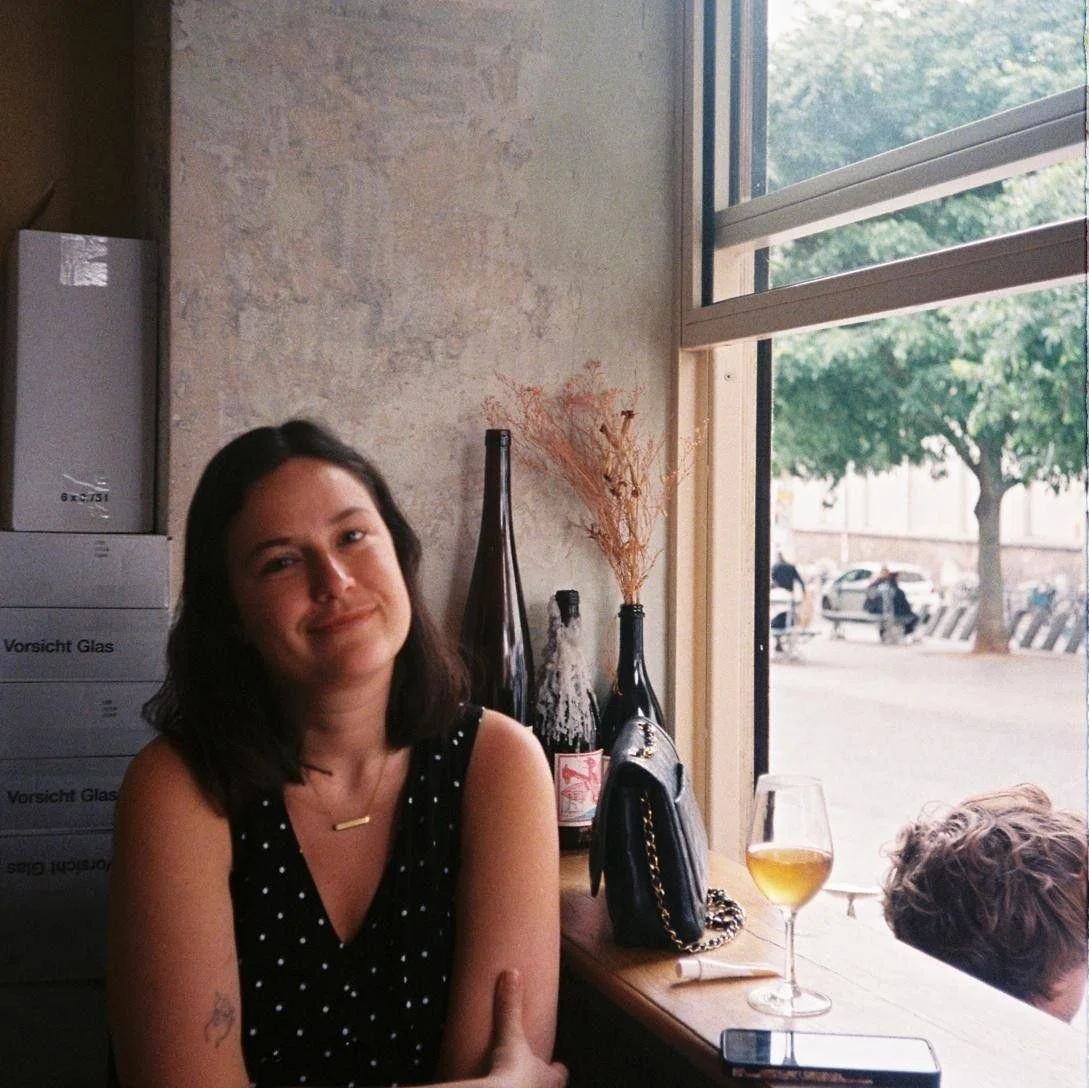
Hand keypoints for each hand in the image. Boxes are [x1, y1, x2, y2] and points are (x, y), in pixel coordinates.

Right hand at [486, 970, 567, 1087]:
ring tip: (513, 1084)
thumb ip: (510, 1007)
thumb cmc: (514, 1074)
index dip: (556, 1069)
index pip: (560, 1073)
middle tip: (528, 1078)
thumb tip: (511, 973)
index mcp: (551, 1079)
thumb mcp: (511, 1035)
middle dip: (541, 1084)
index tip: (555, 1064)